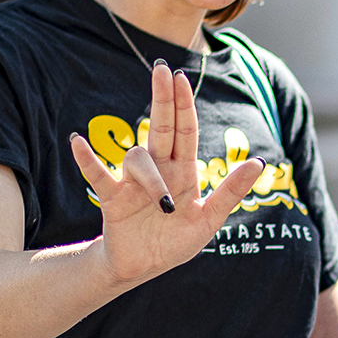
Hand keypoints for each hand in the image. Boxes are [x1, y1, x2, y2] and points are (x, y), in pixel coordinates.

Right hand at [70, 62, 262, 285]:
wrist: (143, 268)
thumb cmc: (176, 241)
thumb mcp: (209, 220)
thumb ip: (231, 192)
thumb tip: (259, 162)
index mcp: (183, 171)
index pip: (185, 131)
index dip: (183, 105)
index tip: (181, 77)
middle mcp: (158, 169)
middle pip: (160, 126)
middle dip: (163, 99)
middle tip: (163, 70)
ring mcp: (133, 181)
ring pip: (138, 158)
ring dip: (150, 177)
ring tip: (162, 204)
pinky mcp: (112, 198)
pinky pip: (98, 175)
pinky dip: (87, 160)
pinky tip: (78, 142)